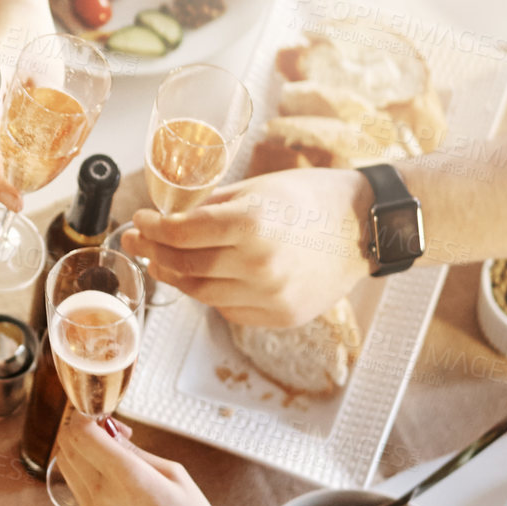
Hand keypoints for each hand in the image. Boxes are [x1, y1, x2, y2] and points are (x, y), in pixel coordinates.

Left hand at [51, 410, 241, 505]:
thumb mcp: (174, 475)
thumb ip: (136, 452)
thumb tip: (111, 435)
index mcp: (126, 477)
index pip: (80, 433)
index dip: (86, 414)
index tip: (105, 411)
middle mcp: (102, 493)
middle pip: (66, 445)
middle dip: (81, 427)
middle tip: (112, 428)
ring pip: (66, 464)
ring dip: (80, 447)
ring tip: (114, 449)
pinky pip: (75, 483)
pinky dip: (84, 467)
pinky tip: (113, 470)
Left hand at [121, 168, 371, 327]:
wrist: (367, 228)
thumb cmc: (313, 199)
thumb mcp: (257, 188)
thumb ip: (210, 207)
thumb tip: (166, 217)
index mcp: (253, 223)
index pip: (181, 233)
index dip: (152, 228)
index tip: (140, 220)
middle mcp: (260, 264)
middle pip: (184, 267)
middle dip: (153, 252)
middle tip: (138, 241)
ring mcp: (271, 296)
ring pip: (200, 294)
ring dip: (175, 276)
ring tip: (162, 260)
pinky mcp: (280, 317)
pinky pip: (227, 309)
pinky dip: (209, 292)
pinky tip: (205, 275)